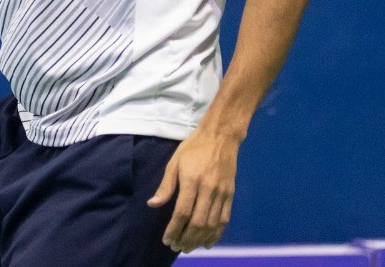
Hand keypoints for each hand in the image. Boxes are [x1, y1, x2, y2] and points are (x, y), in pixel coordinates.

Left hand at [148, 128, 238, 252]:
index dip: (174, 229)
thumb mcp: (174, 162)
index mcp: (192, 181)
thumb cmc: (193, 148)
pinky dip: (217, 233)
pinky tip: (208, 242)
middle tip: (177, 247)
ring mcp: (222, 193)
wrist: (220, 137)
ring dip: (200, 239)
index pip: (182, 212)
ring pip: (212, 224)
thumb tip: (153, 204)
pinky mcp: (231, 194)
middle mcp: (209, 190)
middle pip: (198, 222)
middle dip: (186, 238)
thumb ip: (166, 186)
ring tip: (188, 247)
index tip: (167, 239)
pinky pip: (225, 219)